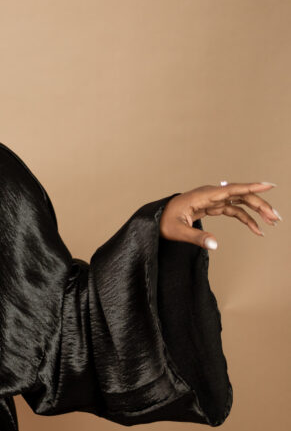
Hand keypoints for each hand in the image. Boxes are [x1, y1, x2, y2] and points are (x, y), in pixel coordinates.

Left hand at [159, 182, 281, 249]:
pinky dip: (245, 218)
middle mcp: (210, 194)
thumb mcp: (177, 232)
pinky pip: (233, 210)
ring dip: (256, 211)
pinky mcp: (212, 207)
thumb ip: (197, 238)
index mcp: (203, 196)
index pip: (231, 189)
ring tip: (272, 222)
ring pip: (239, 202)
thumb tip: (215, 245)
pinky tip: (256, 229)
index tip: (268, 185)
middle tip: (276, 218)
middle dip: (260, 205)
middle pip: (240, 196)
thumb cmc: (163, 222)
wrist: (154, 219)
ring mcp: (212, 200)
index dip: (251, 187)